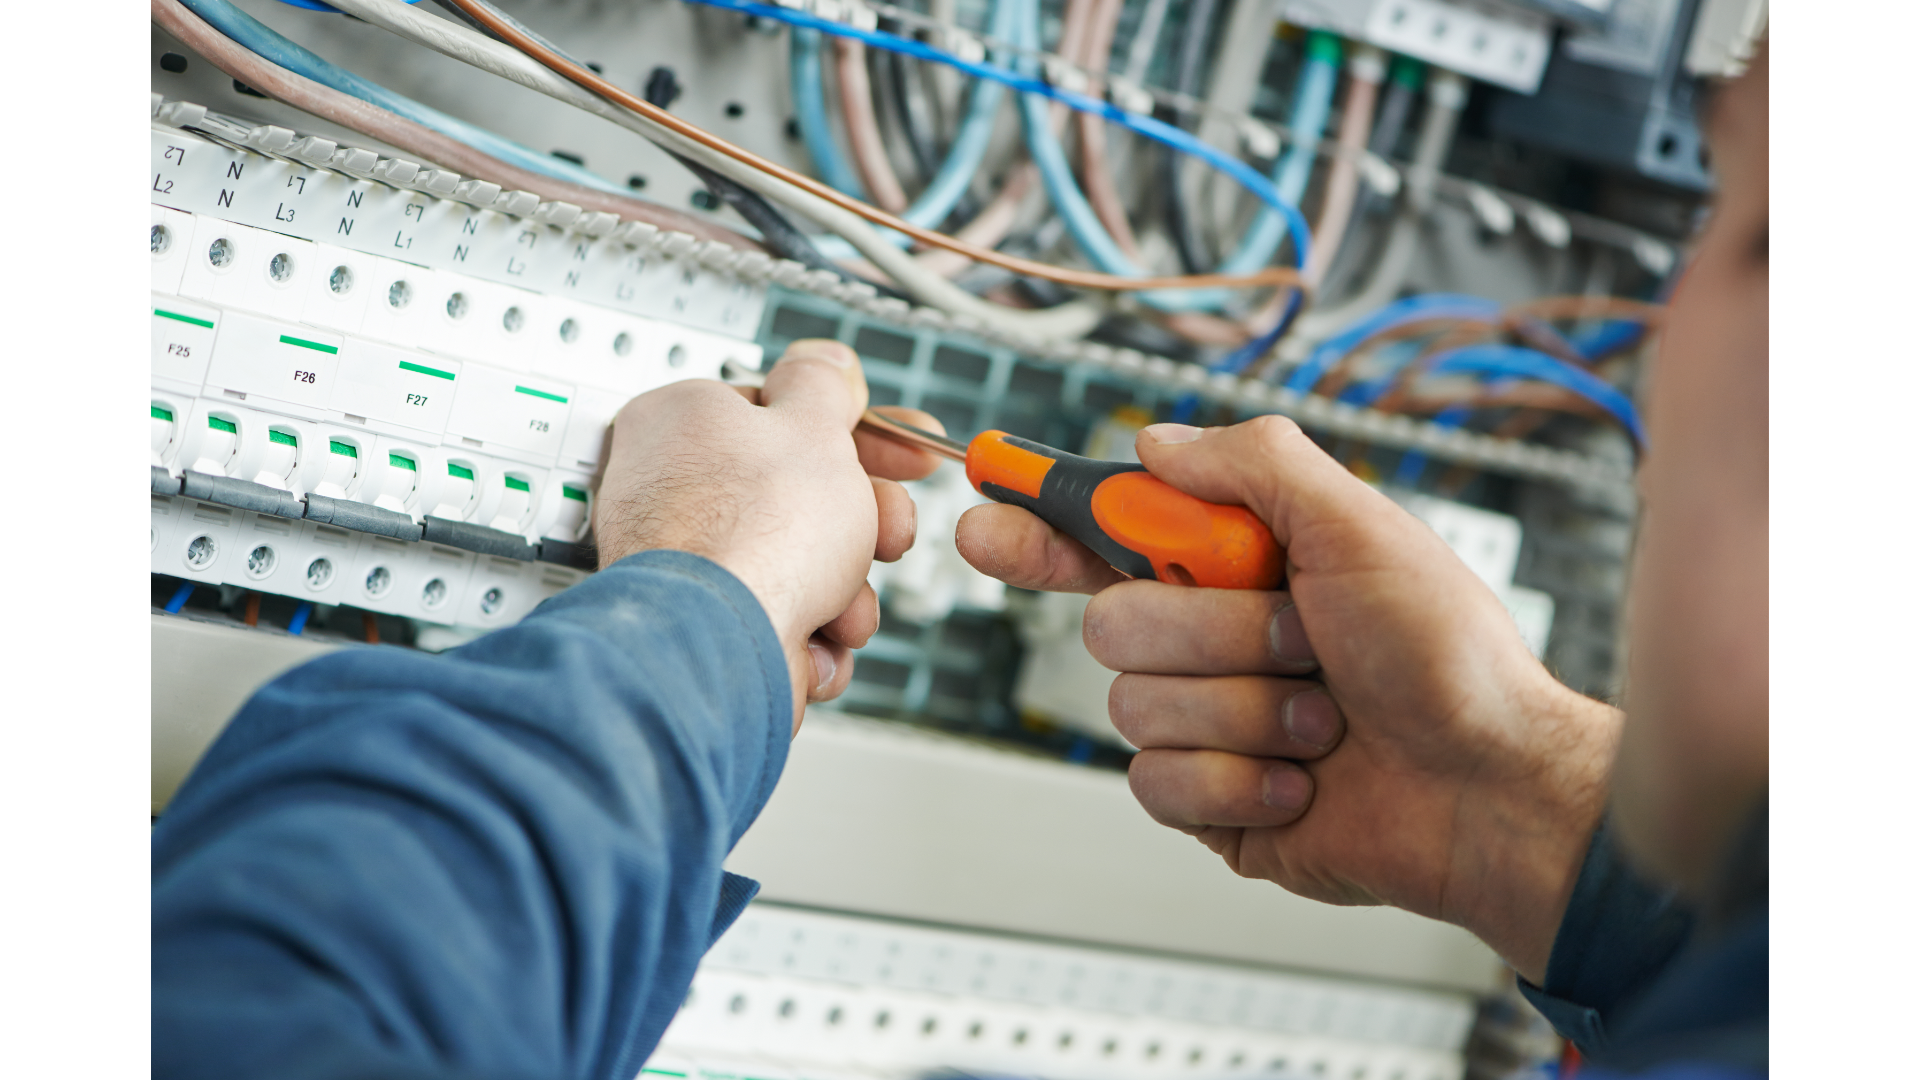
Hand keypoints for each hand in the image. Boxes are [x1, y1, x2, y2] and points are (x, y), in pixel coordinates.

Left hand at [593, 339, 943, 723]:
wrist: (719, 649)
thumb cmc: (752, 534)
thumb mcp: (812, 428)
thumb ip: (824, 386)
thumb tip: (825, 360)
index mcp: (685, 422)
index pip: (784, 416)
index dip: (858, 436)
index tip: (904, 455)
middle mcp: (672, 490)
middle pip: (799, 497)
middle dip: (862, 527)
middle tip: (889, 532)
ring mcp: (686, 566)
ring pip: (798, 567)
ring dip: (844, 592)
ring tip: (844, 608)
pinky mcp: (704, 628)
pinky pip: (778, 621)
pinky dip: (811, 638)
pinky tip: (814, 644)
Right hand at [954, 416, 1619, 980]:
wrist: (1490, 788)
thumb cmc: (1450, 657)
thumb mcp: (1360, 524)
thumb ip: (1251, 465)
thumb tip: (1153, 443)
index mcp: (1237, 564)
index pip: (1106, 533)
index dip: (1040, 522)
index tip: (984, 511)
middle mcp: (1212, 637)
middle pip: (1111, 621)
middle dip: (1215, 632)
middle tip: (1302, 638)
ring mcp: (1206, 722)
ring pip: (1133, 706)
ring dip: (1244, 710)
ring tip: (1321, 718)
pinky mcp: (1206, 801)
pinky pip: (1155, 783)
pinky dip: (1239, 779)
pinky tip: (1302, 778)